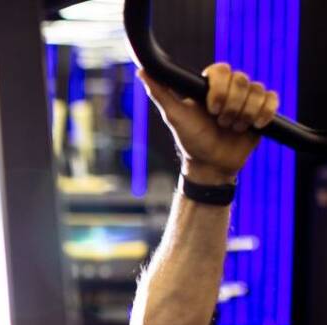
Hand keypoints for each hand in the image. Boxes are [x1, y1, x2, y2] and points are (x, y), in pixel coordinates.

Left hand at [139, 63, 278, 184]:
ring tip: (232, 128)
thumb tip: (141, 71)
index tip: (211, 109)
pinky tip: (253, 126)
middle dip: (231, 107)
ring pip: (257, 91)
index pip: (221, 70)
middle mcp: (230, 89)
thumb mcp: (174, 116)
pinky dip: (264, 114)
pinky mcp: (262, 110)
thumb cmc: (191, 140)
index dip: (220, 89)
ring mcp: (247, 99)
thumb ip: (160, 93)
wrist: (211, 165)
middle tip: (220, 123)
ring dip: (244, 115)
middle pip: (242, 80)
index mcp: (210, 86)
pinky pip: (272, 100)